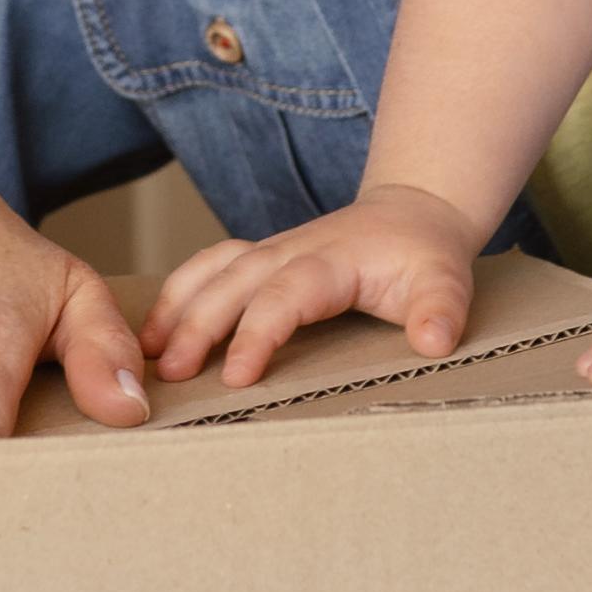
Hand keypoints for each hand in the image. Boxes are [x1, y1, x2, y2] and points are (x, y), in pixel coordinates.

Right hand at [144, 185, 490, 386]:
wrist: (412, 215)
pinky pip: (209, 267)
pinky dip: (179, 292)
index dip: (258, 334)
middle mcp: (289, 250)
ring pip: (211, 271)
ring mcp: (269, 251)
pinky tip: (156, 331)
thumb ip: (440, 310)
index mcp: (329, 259)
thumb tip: (434, 342)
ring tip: (146, 352)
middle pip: (232, 283)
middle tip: (171, 375)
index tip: (237, 376)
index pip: (284, 295)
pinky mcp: (259, 258)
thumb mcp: (445, 280)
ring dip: (176, 308)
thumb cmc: (423, 254)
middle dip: (198, 326)